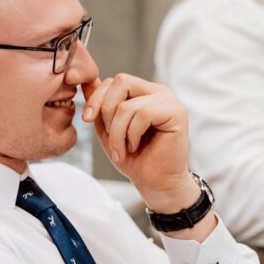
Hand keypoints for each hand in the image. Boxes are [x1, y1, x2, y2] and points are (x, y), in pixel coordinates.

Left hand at [82, 75, 197, 213]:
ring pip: (129, 104)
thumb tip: (86, 82)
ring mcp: (168, 101)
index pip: (114, 81)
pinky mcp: (177, 112)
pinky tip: (135, 146)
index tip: (87, 120)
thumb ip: (100, 106)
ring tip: (123, 148)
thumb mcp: (108, 129)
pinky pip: (143, 114)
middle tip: (109, 135)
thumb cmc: (135, 159)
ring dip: (118, 132)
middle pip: (121, 81)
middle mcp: (157, 92)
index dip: (96, 98)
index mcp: (142, 92)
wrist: (155, 183)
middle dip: (106, 109)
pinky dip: (132, 134)